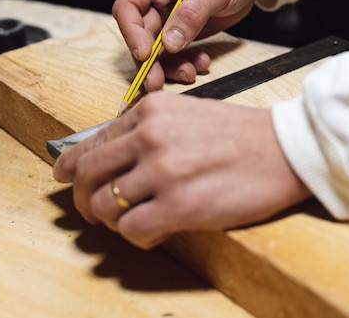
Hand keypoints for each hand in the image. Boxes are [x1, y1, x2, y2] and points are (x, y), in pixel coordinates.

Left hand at [53, 92, 311, 248]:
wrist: (285, 149)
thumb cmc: (240, 134)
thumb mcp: (187, 115)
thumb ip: (147, 132)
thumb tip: (113, 159)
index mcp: (150, 112)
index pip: (93, 142)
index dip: (71, 165)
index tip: (63, 177)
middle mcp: (150, 137)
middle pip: (88, 176)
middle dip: (82, 199)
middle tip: (91, 210)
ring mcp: (163, 171)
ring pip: (105, 206)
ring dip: (111, 220)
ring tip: (130, 222)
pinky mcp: (179, 205)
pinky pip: (132, 230)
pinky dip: (136, 236)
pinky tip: (153, 232)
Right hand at [112, 0, 280, 90]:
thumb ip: (190, 14)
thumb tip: (168, 44)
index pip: (128, 6)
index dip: (132, 33)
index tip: (145, 55)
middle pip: (139, 33)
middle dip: (149, 60)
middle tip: (155, 83)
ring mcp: (165, 15)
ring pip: (156, 49)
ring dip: (169, 66)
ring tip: (189, 74)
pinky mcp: (178, 30)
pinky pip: (174, 53)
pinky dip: (184, 62)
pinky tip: (201, 63)